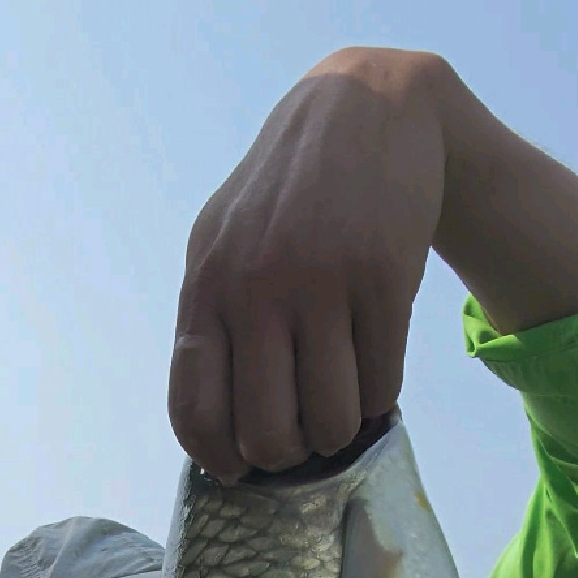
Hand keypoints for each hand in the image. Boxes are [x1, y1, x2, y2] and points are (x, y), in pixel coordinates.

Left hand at [168, 48, 446, 481]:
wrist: (368, 110)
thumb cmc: (288, 196)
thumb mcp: (224, 244)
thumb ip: (213, 327)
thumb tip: (217, 434)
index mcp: (207, 287)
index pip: (195, 412)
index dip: (221, 459)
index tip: (242, 466)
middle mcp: (256, 289)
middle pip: (268, 436)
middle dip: (290, 454)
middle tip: (304, 433)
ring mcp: (321, 284)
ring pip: (331, 422)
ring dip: (340, 432)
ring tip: (342, 401)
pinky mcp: (382, 281)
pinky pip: (380, 388)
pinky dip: (379, 398)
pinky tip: (373, 368)